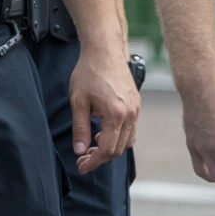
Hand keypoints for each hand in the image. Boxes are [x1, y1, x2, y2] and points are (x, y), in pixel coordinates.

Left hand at [68, 44, 140, 173]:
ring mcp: (136, 109)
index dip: (94, 161)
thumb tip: (80, 150)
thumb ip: (80, 128)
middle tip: (83, 158)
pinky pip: (131, 129)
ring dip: (111, 147)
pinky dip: (118, 136)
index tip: (81, 165)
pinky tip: (103, 131)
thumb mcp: (78, 101)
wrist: (104, 50)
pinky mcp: (136, 104)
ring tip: (93, 145)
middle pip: (119, 148)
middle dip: (101, 157)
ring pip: (128, 141)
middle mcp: (131, 114)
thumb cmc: (89, 72)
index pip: (108, 149)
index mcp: (116, 114)